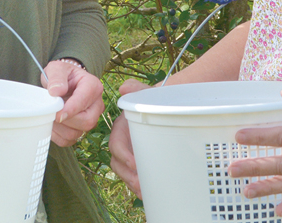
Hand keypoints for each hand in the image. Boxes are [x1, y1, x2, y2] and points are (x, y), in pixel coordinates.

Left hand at [41, 59, 104, 146]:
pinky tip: (53, 124)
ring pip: (77, 133)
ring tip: (50, 115)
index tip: (57, 114)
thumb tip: (56, 92)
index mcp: (93, 86)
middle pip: (87, 121)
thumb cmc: (62, 75)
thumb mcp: (56, 68)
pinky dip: (58, 136)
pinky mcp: (82, 129)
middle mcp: (96, 104)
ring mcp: (91, 118)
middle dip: (66, 120)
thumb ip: (56, 77)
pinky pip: (70, 140)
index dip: (71, 110)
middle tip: (52, 113)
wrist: (62, 83)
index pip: (85, 101)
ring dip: (59, 128)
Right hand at [108, 78, 149, 197]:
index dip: (123, 155)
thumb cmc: (154, 100)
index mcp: (122, 128)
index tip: (135, 164)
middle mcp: (124, 142)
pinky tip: (150, 194)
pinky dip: (141, 187)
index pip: (116, 144)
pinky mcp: (141, 161)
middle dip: (128, 175)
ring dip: (133, 184)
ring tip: (145, 192)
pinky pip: (136, 176)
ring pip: (126, 173)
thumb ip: (136, 89)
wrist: (165, 107)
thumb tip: (124, 88)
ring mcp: (132, 153)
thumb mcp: (145, 92)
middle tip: (141, 184)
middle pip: (118, 163)